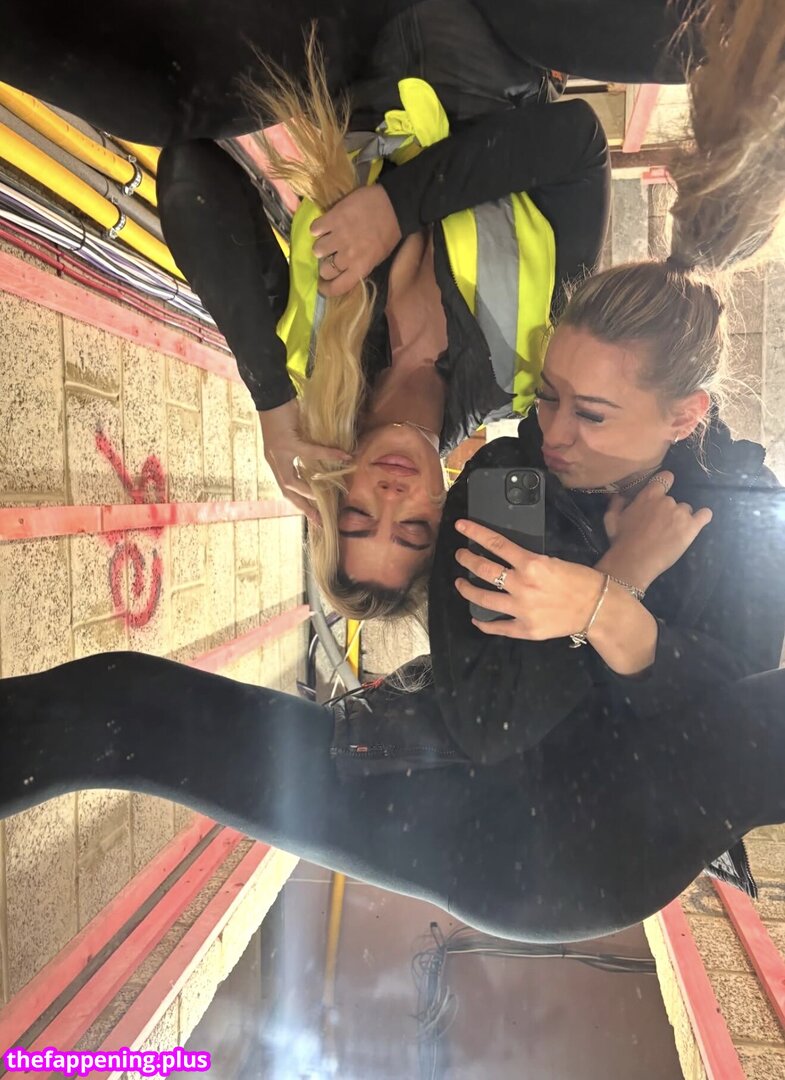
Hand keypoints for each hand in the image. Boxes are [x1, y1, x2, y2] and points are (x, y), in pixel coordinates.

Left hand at [259, 400, 350, 524]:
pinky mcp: (287, 442)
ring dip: (310, 490)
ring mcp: (278, 453)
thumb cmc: (283, 413)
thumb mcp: (291, 437)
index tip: (314, 517)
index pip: (286, 489)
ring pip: (293, 480)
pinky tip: (343, 456)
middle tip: (319, 519)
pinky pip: (310, 452)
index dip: (299, 503)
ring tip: (325, 498)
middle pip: (288, 491)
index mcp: (275, 461)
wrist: (273, 396)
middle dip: (304, 506)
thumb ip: (300, 451)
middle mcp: (274, 461)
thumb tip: (320, 461)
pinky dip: (327, 455)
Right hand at [311, 186, 401, 296]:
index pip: (337, 288)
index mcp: (361, 268)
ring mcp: (339, 237)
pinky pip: (315, 229)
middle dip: (326, 265)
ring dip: (322, 245)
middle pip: (325, 270)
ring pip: (317, 250)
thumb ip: (359, 266)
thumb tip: (343, 270)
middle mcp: (347, 256)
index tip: (323, 285)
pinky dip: (318, 228)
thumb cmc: (389, 232)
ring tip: (328, 239)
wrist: (393, 204)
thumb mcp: (379, 257)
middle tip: (329, 256)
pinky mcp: (332, 218)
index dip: (326, 289)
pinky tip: (325, 225)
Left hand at [453, 519, 605, 638]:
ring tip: (460, 583)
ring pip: (483, 599)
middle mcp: (522, 586)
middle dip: (467, 560)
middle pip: (484, 570)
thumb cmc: (580, 580)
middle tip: (460, 556)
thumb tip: (506, 557)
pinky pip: (497, 627)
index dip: (474, 533)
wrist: (598, 608)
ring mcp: (521, 610)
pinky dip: (483, 623)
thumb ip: (528, 561)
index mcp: (531, 564)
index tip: (461, 526)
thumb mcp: (553, 560)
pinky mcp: (525, 629)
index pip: (496, 544)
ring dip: (467, 590)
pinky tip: (476, 618)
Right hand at [600, 471, 712, 589]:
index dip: (665, 483)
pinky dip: (703, 516)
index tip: (662, 491)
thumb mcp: (611, 519)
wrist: (634, 561)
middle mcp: (667, 501)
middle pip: (674, 500)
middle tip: (660, 525)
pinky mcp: (692, 527)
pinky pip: (705, 515)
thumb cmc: (621, 540)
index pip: (665, 478)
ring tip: (672, 533)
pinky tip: (701, 520)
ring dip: (680, 518)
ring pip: (686, 510)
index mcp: (649, 495)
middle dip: (668, 510)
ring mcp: (681, 513)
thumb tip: (620, 494)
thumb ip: (617, 503)